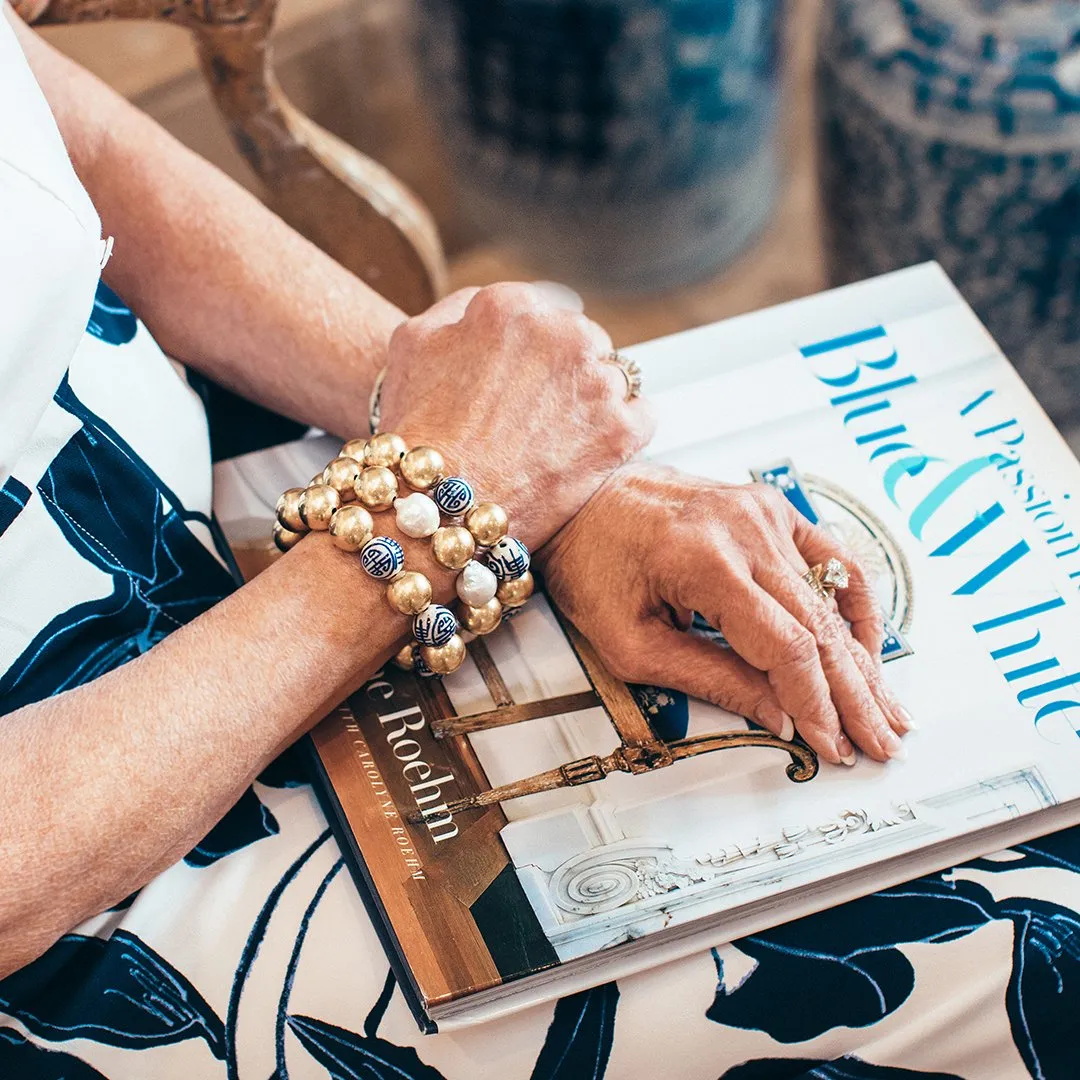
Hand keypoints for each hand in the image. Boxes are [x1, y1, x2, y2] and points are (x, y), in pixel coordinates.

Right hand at [377, 284, 654, 549]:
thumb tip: (484, 305)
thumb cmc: (418, 434)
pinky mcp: (623, 429)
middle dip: (562, 373)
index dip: (523, 353)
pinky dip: (622, 433)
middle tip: (534, 416)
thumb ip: (454, 310)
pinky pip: (642, 416)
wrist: (441, 509)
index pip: (537, 313)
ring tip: (557, 438)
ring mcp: (597, 381)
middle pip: (580, 340)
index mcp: (511, 307)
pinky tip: (588, 452)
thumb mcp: (412, 345)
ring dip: (592, 400)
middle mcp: (562, 332)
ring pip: (613, 375)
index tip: (514, 382)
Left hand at [539, 463, 912, 764]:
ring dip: (862, 658)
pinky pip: (829, 556)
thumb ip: (709, 678)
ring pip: (831, 598)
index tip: (831, 744)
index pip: (787, 647)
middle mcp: (744, 530)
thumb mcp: (629, 642)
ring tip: (886, 706)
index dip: (816, 704)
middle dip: (853, 695)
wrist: (580, 499)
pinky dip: (853, 602)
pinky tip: (866, 641)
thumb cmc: (592, 562)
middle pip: (820, 627)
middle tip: (879, 741)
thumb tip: (774, 715)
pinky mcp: (767, 508)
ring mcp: (762, 513)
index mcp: (707, 562)